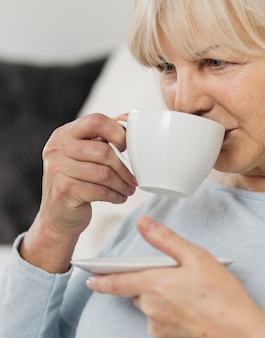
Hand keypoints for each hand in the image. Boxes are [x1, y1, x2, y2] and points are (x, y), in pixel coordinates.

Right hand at [20, 113, 136, 271]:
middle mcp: (56, 148)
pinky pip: (99, 190)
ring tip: (129, 189)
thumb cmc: (77, 183)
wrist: (57, 217)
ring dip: (122, 184)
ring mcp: (57, 169)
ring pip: (104, 173)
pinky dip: (115, 195)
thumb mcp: (83, 157)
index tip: (126, 147)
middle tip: (134, 179)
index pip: (96, 121)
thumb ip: (100, 140)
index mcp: (64, 134)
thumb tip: (127, 121)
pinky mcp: (64, 190)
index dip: (117, 132)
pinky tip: (119, 198)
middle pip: (103, 150)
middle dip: (124, 168)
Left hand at [87, 215, 264, 337]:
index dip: (101, 280)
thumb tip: (143, 223)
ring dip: (160, 300)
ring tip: (190, 296)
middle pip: (137, 293)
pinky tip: (193, 312)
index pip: (117, 282)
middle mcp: (151, 309)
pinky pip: (161, 324)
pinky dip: (170, 316)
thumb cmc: (223, 295)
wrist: (241, 337)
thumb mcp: (197, 257)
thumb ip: (166, 239)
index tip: (90, 277)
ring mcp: (158, 328)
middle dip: (147, 284)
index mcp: (155, 284)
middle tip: (174, 279)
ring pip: (150, 308)